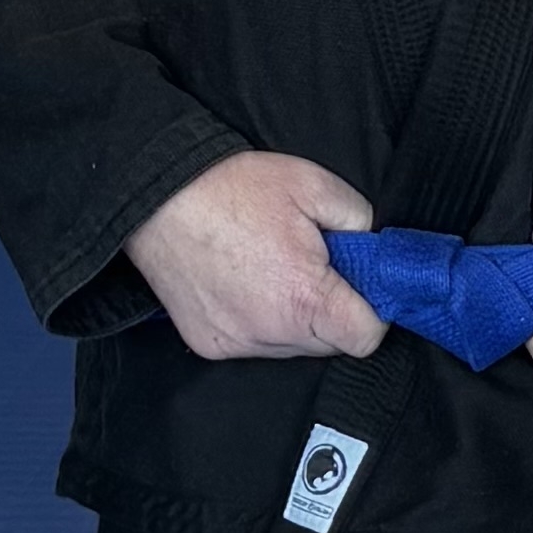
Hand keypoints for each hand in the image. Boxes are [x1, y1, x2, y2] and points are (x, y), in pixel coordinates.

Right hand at [125, 152, 389, 360]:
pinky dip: (259, 322)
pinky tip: (245, 285)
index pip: (365, 339)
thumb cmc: (235, 187)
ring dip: (295, 320)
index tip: (363, 287)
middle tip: (316, 267)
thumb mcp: (316, 185)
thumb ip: (360, 222)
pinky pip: (254, 345)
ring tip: (273, 271)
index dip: (373, 312)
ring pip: (292, 347)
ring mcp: (236, 343)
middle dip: (333, 311)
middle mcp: (270, 332)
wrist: (158, 196)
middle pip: (329, 345)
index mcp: (304, 298)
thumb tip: (374, 250)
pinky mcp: (210, 345)